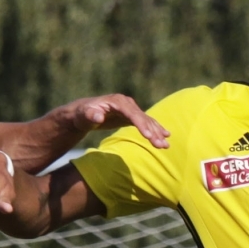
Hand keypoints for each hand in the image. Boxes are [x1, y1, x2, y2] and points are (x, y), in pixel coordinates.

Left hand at [54, 93, 169, 148]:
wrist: (82, 113)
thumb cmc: (81, 115)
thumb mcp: (83, 116)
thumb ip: (89, 115)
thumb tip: (98, 117)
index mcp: (117, 101)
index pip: (132, 113)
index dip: (141, 125)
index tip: (149, 136)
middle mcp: (126, 103)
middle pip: (142, 117)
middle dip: (153, 132)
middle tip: (161, 145)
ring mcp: (130, 109)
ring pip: (147, 121)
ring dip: (157, 132)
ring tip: (166, 145)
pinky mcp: (131, 116)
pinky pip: (146, 123)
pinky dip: (155, 130)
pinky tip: (165, 136)